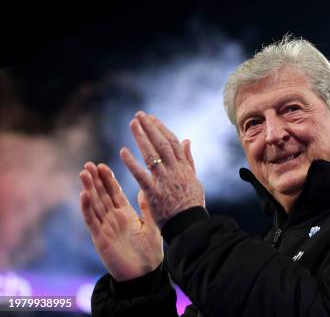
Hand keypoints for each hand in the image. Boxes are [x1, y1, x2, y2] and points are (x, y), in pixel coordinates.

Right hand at [79, 162, 162, 280]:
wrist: (145, 273)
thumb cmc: (150, 251)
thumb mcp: (151, 225)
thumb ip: (147, 207)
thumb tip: (145, 189)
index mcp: (125, 214)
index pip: (114, 193)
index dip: (108, 180)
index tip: (102, 165)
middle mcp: (113, 218)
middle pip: (102, 195)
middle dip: (95, 180)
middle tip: (88, 164)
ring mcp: (105, 227)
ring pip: (94, 204)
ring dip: (89, 189)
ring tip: (84, 173)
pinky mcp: (100, 238)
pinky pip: (92, 220)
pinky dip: (87, 207)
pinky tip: (84, 194)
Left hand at [120, 111, 204, 227]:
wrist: (189, 225)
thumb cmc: (191, 204)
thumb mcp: (194, 179)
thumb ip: (188, 160)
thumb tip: (186, 140)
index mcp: (184, 167)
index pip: (172, 143)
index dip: (161, 129)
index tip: (151, 119)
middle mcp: (175, 171)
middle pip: (162, 144)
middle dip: (150, 128)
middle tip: (139, 115)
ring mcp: (164, 181)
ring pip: (152, 155)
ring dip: (141, 138)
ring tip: (132, 124)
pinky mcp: (154, 193)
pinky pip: (141, 175)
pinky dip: (132, 163)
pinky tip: (123, 151)